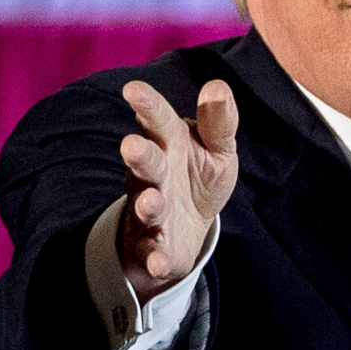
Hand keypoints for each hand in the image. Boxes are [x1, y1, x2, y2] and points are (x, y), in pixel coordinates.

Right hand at [117, 79, 238, 300]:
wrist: (190, 228)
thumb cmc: (199, 176)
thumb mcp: (217, 149)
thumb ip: (218, 122)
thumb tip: (217, 86)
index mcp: (169, 143)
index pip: (157, 120)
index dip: (147, 105)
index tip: (133, 88)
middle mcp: (153, 174)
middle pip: (145, 163)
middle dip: (139, 156)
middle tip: (131, 146)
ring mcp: (150, 209)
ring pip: (145, 205)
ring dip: (147, 204)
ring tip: (153, 201)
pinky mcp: (153, 245)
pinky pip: (151, 251)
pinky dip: (155, 257)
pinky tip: (159, 263)